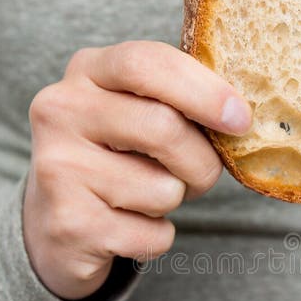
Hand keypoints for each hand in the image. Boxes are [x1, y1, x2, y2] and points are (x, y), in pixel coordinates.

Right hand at [23, 42, 251, 298]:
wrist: (58, 227)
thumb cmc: (119, 161)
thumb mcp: (138, 113)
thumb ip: (179, 102)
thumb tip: (242, 114)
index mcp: (86, 71)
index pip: (146, 63)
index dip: (203, 90)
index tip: (240, 119)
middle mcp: (60, 111)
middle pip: (164, 128)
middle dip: (202, 161)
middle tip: (203, 174)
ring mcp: (58, 168)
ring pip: (163, 189)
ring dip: (175, 201)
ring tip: (147, 197)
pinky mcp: (69, 224)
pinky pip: (153, 234)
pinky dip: (157, 237)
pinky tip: (127, 228)